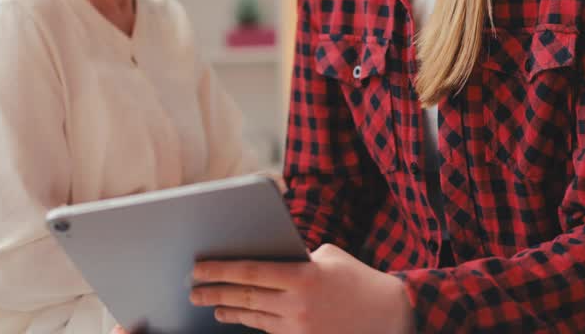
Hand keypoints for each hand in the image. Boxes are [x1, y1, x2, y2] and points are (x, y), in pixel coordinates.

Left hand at [189, 244, 412, 332]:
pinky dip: (251, 322)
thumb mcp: (328, 257)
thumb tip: (264, 257)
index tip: (198, 267)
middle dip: (214, 292)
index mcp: (303, 277)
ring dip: (228, 310)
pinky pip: (269, 331)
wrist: (391, 316)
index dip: (220, 270)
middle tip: (193, 290)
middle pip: (245, 297)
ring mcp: (300, 329)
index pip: (251, 272)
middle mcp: (298, 305)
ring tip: (211, 304)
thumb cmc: (358, 279)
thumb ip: (296, 257)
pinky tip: (238, 315)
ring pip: (253, 317)